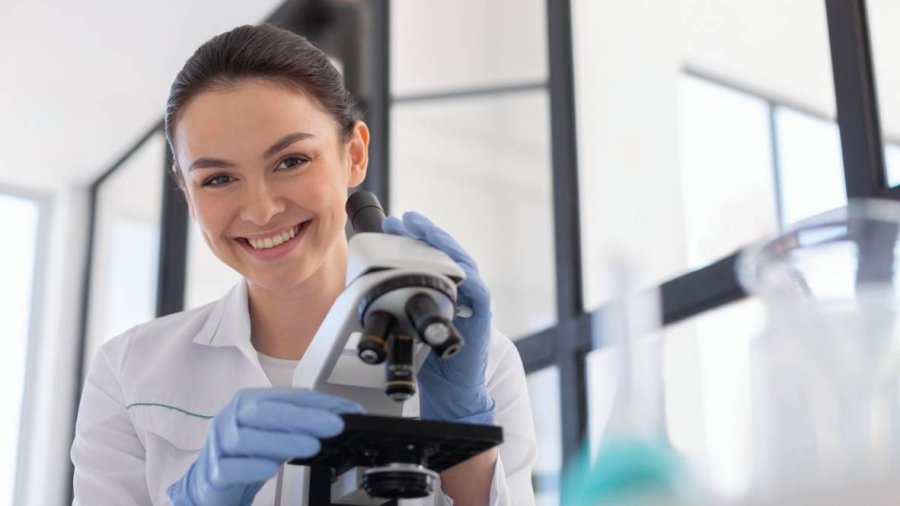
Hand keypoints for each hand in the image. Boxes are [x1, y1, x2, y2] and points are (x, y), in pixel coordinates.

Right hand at [166, 388, 362, 504]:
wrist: (211, 484)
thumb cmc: (248, 455)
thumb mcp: (277, 435)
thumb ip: (302, 424)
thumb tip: (342, 416)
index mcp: (248, 402)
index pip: (287, 397)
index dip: (319, 403)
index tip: (348, 411)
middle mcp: (231, 418)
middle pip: (265, 412)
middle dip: (303, 417)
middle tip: (334, 426)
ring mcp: (218, 445)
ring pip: (246, 438)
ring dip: (282, 441)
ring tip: (312, 446)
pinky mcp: (212, 472)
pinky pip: (229, 467)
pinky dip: (251, 467)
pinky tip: (271, 469)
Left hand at [383, 212, 494, 424]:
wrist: (450, 394)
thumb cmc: (428, 360)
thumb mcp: (405, 325)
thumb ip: (395, 305)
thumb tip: (362, 288)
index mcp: (440, 290)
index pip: (429, 255)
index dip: (412, 236)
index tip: (392, 223)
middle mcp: (458, 292)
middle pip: (445, 252)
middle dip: (424, 232)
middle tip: (404, 220)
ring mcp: (472, 303)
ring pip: (462, 264)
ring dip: (443, 245)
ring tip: (424, 230)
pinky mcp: (481, 320)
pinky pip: (478, 292)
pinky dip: (466, 276)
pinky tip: (452, 265)